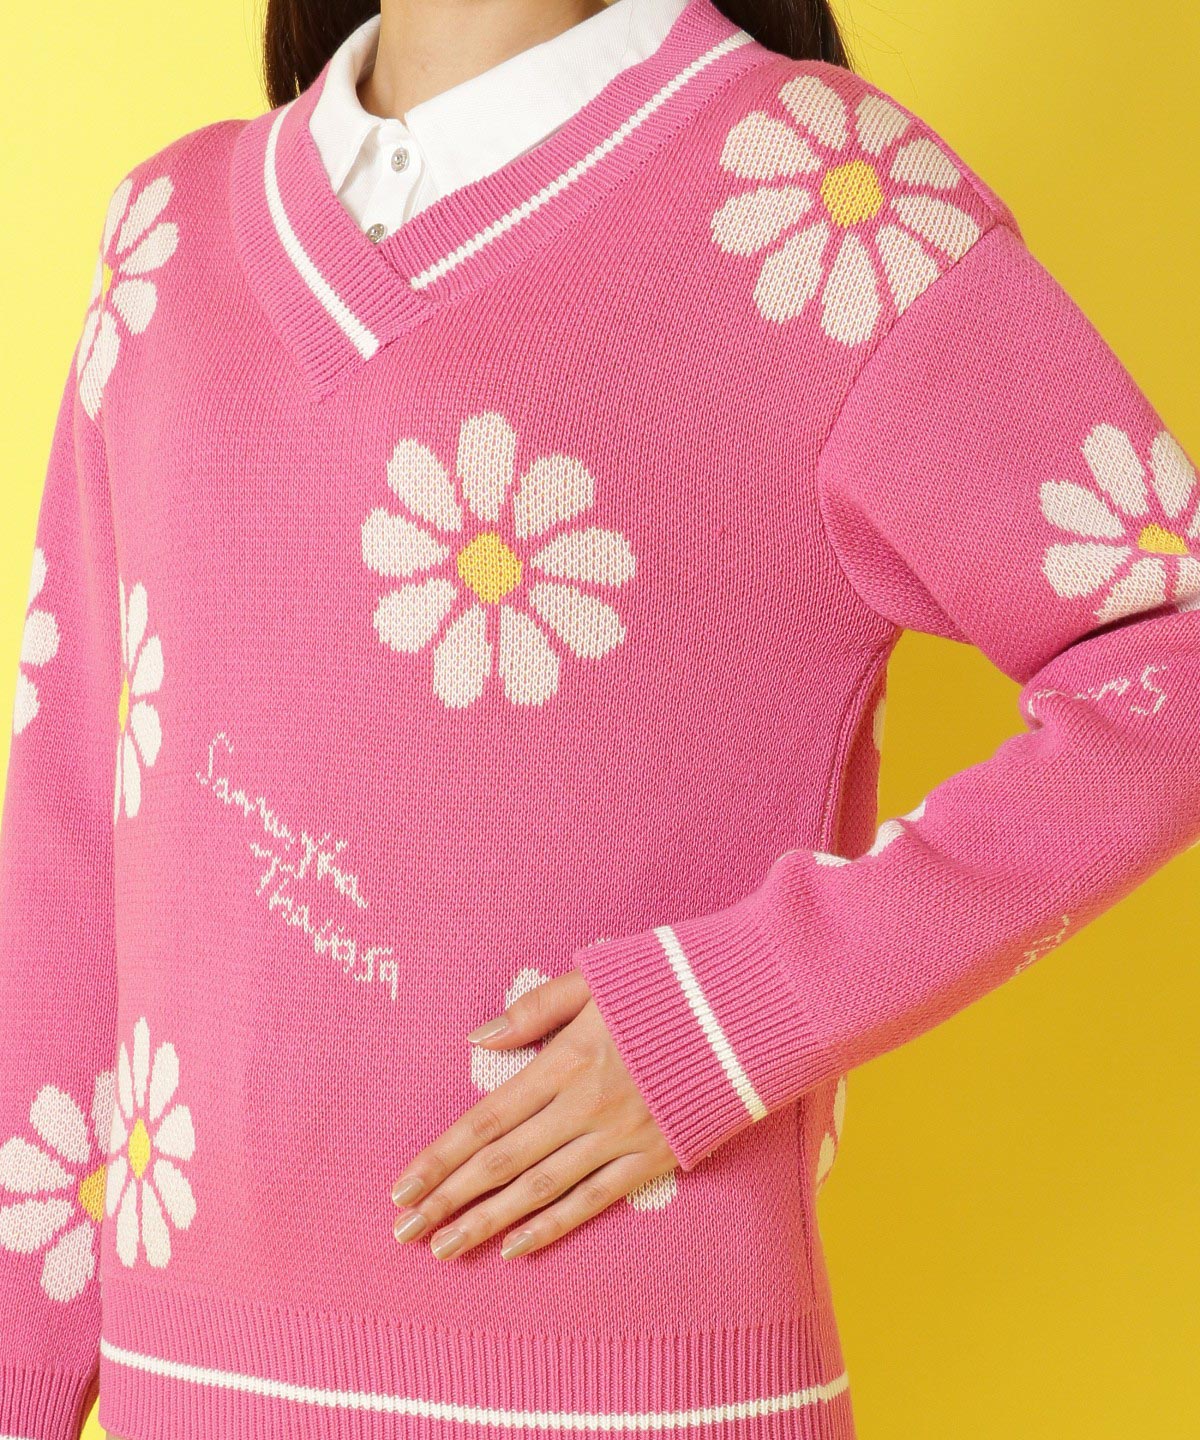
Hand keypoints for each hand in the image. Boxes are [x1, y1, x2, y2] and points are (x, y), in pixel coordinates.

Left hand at [388, 968, 676, 1259]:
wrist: (751, 1008)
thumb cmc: (670, 984)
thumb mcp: (596, 978)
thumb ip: (534, 1010)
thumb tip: (477, 1036)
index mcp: (567, 1059)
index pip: (487, 1119)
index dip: (440, 1156)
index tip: (401, 1187)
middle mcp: (586, 1105)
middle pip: (502, 1162)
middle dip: (448, 1198)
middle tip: (403, 1231)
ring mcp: (620, 1137)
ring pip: (539, 1190)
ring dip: (486, 1223)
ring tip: (443, 1249)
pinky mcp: (655, 1158)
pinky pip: (593, 1200)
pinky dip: (552, 1226)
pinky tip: (515, 1247)